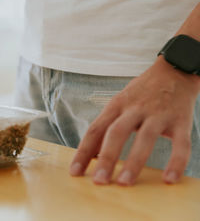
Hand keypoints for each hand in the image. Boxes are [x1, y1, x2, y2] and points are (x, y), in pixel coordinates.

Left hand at [70, 56, 199, 184]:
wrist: (174, 71)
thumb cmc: (141, 92)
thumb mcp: (119, 103)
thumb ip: (107, 127)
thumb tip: (92, 154)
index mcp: (116, 105)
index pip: (95, 130)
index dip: (83, 152)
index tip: (75, 172)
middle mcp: (134, 109)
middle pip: (116, 133)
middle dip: (106, 158)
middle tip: (99, 181)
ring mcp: (158, 114)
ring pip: (145, 138)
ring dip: (134, 162)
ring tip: (124, 183)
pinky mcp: (180, 120)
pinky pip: (180, 144)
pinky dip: (176, 162)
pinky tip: (169, 179)